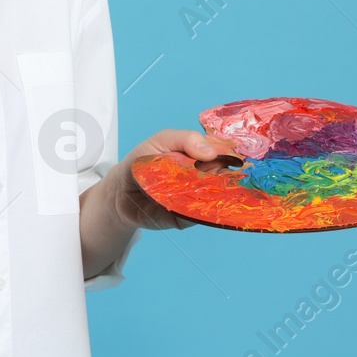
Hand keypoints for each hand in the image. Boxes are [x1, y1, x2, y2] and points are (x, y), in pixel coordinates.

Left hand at [112, 129, 239, 230]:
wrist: (120, 191)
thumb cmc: (142, 162)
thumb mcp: (160, 141)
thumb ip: (184, 139)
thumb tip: (211, 151)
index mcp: (202, 156)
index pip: (226, 154)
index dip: (233, 154)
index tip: (235, 155)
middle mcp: (206, 178)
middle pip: (229, 178)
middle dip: (230, 175)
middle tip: (222, 171)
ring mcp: (200, 199)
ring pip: (220, 198)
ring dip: (221, 194)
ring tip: (210, 186)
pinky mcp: (190, 217)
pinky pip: (203, 216)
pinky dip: (204, 210)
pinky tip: (201, 202)